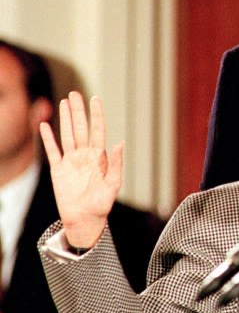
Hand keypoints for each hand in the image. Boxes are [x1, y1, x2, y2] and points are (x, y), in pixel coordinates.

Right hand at [39, 92, 122, 248]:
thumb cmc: (102, 203)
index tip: (96, 99)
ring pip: (66, 135)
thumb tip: (119, 142)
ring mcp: (70, 161)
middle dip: (78, 111)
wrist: (85, 219)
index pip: (97, 130)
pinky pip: (52, 151)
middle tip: (75, 93)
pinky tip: (44, 125)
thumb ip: (116, 163)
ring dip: (65, 119)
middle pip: (80, 128)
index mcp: (99, 157)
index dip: (96, 115)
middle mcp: (84, 155)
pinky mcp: (58, 170)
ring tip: (64, 102)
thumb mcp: (113, 184)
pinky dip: (47, 139)